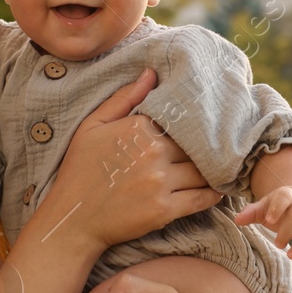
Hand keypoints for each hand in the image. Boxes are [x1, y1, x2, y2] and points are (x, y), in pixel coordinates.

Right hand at [36, 69, 221, 252]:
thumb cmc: (80, 171)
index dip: (191, 124)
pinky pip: (201, 198)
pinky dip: (213, 194)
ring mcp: (160, 182)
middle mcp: (153, 153)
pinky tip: (217, 189)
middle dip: (203, 147)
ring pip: (202, 171)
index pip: (180, 119)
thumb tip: (152, 73)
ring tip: (218, 167)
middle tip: (216, 148)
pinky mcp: (164, 210)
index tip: (200, 127)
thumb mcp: (93, 126)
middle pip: (195, 145)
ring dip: (211, 170)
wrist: (73, 220)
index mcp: (138, 128)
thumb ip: (124, 98)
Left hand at [234, 186, 291, 266]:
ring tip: (290, 256)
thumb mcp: (266, 210)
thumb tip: (238, 220)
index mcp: (289, 193)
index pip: (284, 197)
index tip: (268, 221)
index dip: (277, 207)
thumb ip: (253, 213)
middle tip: (277, 245)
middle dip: (288, 230)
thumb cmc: (280, 211)